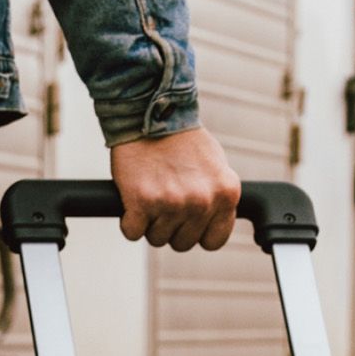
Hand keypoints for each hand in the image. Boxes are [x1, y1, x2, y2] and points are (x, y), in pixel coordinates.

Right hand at [111, 125, 239, 251]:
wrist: (150, 112)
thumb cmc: (181, 140)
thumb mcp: (216, 166)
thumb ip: (217, 197)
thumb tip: (214, 222)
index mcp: (225, 193)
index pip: (214, 241)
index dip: (197, 233)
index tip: (188, 221)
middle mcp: (202, 201)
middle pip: (183, 243)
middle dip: (171, 227)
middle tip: (164, 200)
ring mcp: (172, 204)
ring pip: (157, 238)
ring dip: (149, 222)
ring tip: (150, 193)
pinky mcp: (142, 203)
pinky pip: (133, 232)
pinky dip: (129, 220)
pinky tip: (133, 198)